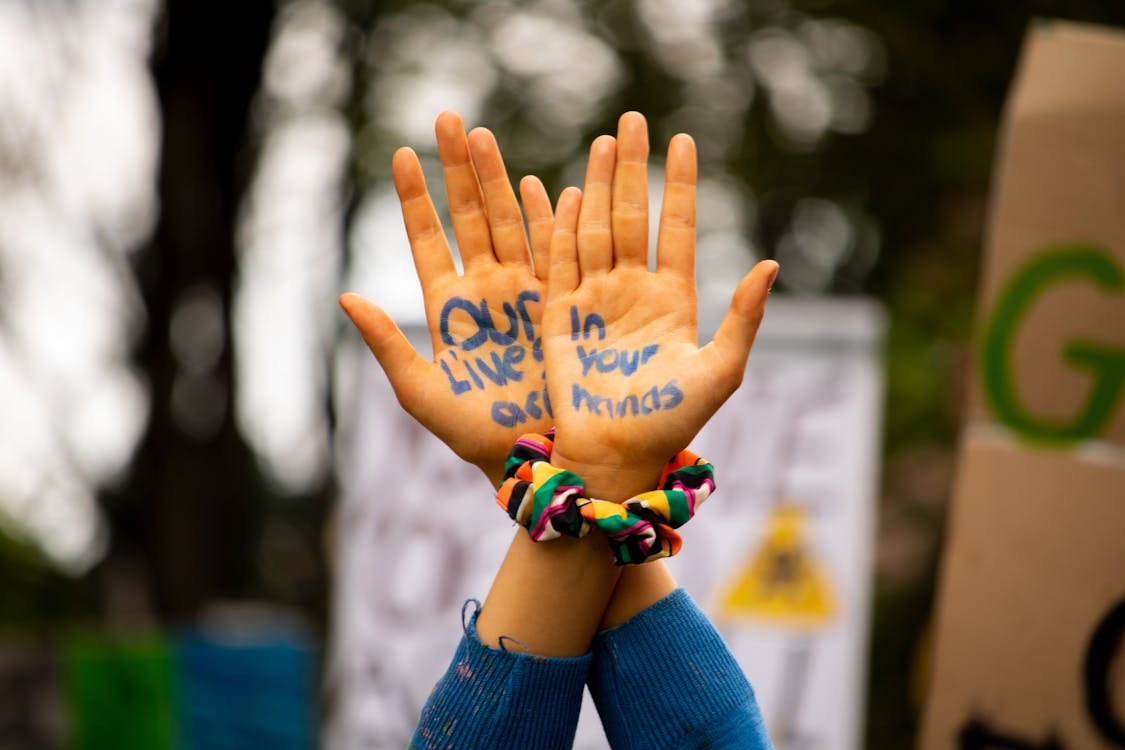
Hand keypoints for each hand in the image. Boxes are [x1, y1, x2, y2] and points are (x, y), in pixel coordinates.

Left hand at [340, 112, 556, 483]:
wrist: (534, 454)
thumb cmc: (474, 435)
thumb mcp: (421, 394)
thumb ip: (387, 345)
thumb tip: (346, 297)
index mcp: (448, 309)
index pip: (428, 240)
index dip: (417, 199)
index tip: (403, 155)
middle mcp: (485, 292)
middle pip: (470, 218)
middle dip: (460, 169)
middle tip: (449, 118)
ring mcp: (524, 293)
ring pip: (509, 224)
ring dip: (499, 180)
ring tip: (486, 136)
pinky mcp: (560, 305)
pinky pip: (553, 252)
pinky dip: (547, 218)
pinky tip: (539, 184)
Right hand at [542, 112, 777, 497]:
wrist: (616, 456)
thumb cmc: (671, 422)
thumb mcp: (720, 371)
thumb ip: (744, 318)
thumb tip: (772, 264)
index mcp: (673, 300)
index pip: (676, 228)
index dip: (680, 185)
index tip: (684, 141)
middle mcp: (633, 291)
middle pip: (632, 216)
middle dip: (633, 168)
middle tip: (633, 120)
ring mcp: (594, 301)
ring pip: (595, 229)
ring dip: (599, 185)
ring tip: (603, 142)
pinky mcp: (559, 317)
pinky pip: (560, 263)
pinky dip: (562, 228)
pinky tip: (568, 193)